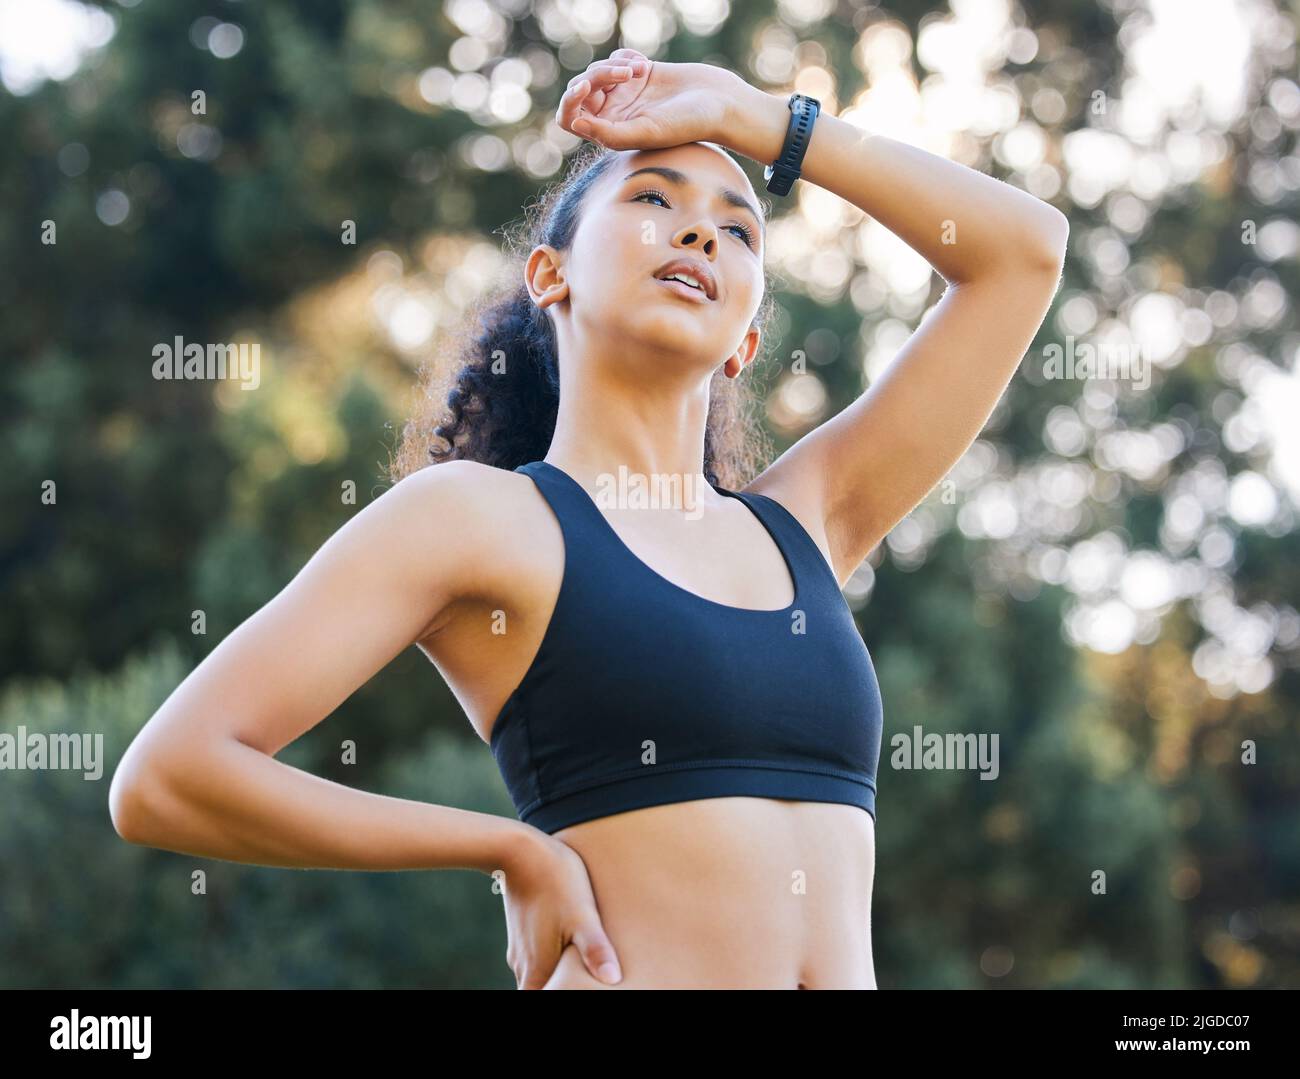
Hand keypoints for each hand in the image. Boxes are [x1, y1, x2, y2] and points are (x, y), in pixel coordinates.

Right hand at [499, 829, 622, 988]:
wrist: (520, 850)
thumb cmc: (556, 881)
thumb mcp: (582, 915)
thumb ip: (595, 949)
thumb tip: (612, 978)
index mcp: (537, 970)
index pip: (547, 999)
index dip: (565, 995)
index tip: (581, 989)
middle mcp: (523, 965)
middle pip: (542, 990)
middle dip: (563, 988)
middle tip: (587, 981)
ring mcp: (520, 948)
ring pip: (539, 974)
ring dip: (558, 974)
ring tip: (581, 966)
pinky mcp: (521, 931)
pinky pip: (536, 956)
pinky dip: (552, 958)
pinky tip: (568, 945)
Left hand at [554, 48, 739, 150]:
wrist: (719, 103)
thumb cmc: (687, 125)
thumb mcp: (647, 131)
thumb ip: (609, 133)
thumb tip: (575, 122)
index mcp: (610, 134)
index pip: (570, 117)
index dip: (570, 100)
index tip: (587, 86)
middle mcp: (614, 115)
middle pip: (582, 89)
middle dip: (598, 76)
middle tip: (626, 75)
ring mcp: (624, 93)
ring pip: (597, 70)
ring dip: (615, 65)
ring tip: (641, 71)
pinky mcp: (637, 74)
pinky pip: (615, 57)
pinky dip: (626, 57)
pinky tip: (645, 66)